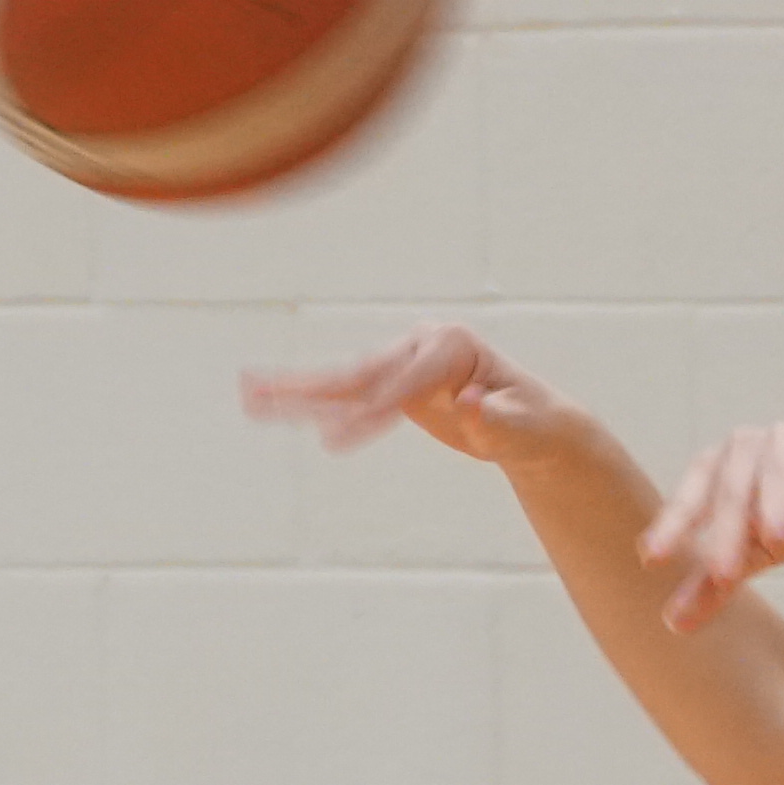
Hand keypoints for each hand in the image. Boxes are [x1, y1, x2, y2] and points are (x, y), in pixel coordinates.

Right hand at [238, 324, 582, 465]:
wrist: (536, 425)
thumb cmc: (537, 426)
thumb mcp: (528, 430)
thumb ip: (502, 420)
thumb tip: (474, 407)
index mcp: (453, 348)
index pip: (404, 382)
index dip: (372, 410)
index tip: (335, 438)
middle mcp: (421, 346)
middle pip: (361, 372)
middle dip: (311, 388)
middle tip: (259, 395)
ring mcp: (403, 362)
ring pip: (343, 381)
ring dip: (294, 390)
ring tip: (247, 394)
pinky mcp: (392, 384)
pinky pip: (346, 396)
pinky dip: (309, 401)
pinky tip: (268, 403)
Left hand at [638, 415, 783, 628]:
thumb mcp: (752, 554)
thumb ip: (714, 585)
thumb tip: (673, 626)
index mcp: (715, 468)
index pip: (689, 499)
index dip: (670, 527)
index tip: (651, 560)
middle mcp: (744, 445)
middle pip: (732, 489)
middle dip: (728, 531)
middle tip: (723, 574)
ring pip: (776, 470)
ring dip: (776, 506)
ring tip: (777, 543)